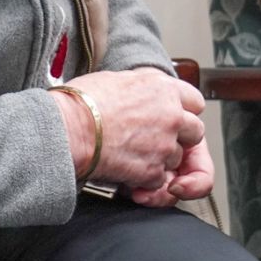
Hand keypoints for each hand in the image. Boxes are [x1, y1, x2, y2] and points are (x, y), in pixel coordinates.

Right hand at [53, 67, 213, 202]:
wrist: (66, 129)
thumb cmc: (79, 103)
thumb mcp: (116, 80)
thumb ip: (140, 89)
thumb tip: (140, 93)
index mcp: (163, 88)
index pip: (195, 101)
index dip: (185, 112)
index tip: (175, 118)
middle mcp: (171, 114)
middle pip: (195, 132)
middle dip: (179, 139)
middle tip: (155, 142)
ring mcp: (165, 144)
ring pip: (176, 158)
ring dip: (159, 160)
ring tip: (130, 154)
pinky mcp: (153, 170)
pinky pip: (158, 180)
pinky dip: (144, 181)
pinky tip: (124, 169)